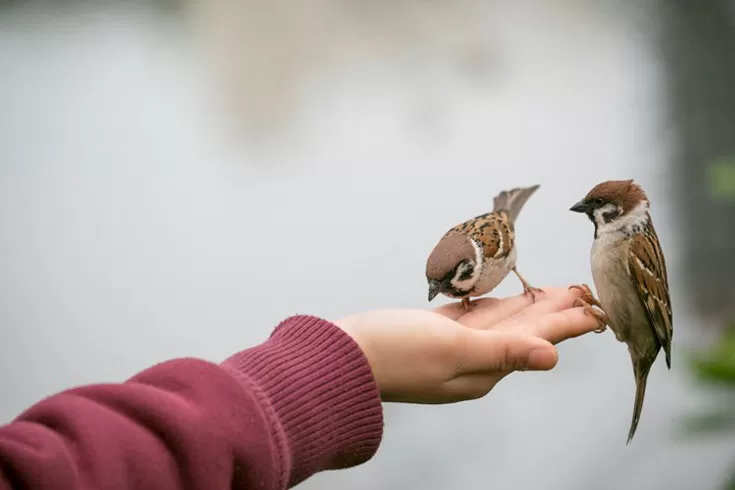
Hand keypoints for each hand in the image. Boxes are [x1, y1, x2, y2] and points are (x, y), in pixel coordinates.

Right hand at [334, 287, 598, 403]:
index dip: (568, 321)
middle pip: (526, 329)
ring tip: (556, 290)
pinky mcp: (437, 333)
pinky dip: (497, 304)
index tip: (596, 306)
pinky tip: (508, 297)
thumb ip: (504, 350)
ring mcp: (456, 346)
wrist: (343, 356)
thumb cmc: (393, 354)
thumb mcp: (453, 350)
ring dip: (531, 304)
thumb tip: (552, 357)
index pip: (537, 339)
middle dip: (555, 309)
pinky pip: (478, 316)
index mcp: (485, 369)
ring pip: (503, 320)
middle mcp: (476, 360)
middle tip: (584, 290)